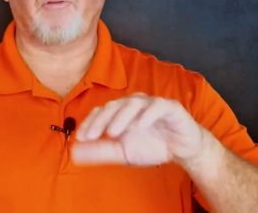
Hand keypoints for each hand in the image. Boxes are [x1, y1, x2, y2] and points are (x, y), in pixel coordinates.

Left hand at [71, 92, 206, 166]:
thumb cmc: (151, 146)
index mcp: (121, 111)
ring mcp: (151, 103)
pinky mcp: (170, 107)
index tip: (81, 138)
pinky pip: (157, 106)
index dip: (90, 123)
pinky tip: (139, 125)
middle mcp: (134, 104)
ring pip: (133, 103)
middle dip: (101, 120)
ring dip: (121, 117)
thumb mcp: (123, 152)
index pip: (101, 111)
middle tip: (93, 136)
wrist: (183, 149)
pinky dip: (147, 114)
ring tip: (112, 133)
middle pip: (114, 105)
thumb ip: (101, 151)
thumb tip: (75, 154)